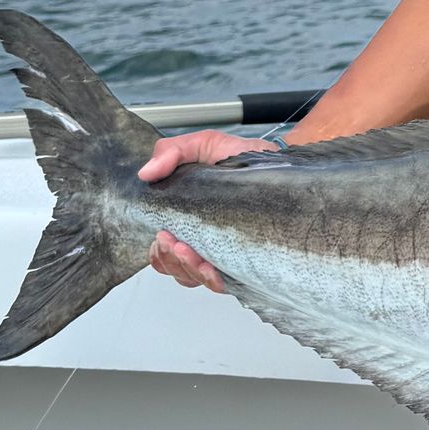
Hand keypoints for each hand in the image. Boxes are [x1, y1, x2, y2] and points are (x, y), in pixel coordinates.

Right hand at [137, 129, 277, 291]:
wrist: (281, 164)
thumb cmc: (242, 157)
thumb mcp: (204, 145)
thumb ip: (171, 152)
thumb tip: (146, 173)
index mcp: (186, 220)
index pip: (162, 249)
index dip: (159, 250)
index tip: (165, 236)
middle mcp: (202, 241)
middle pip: (174, 268)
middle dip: (172, 259)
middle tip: (177, 244)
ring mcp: (222, 254)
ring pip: (193, 278)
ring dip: (188, 269)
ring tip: (192, 253)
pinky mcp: (244, 263)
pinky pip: (222, 284)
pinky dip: (212, 280)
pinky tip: (213, 269)